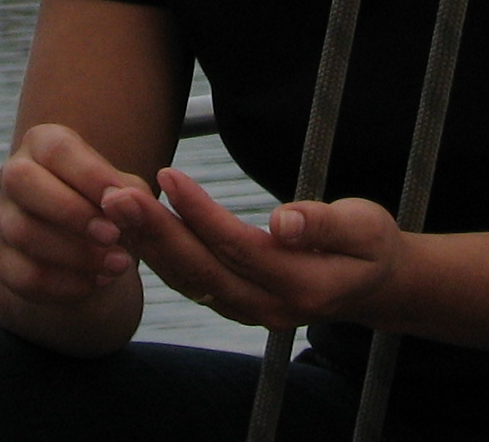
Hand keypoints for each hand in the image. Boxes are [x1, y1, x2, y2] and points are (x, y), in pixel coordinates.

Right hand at [0, 123, 146, 309]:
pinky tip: (97, 282)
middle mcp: (15, 175)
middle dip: (70, 211)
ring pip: (22, 232)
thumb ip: (132, 195)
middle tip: (112, 235)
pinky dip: (65, 284)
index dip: (90, 175)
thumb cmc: (106, 206)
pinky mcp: (1, 259)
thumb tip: (123, 203)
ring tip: (117, 264)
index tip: (121, 201)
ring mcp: (2, 218)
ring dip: (75, 254)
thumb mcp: (127, 193)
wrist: (83, 245)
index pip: (57, 149)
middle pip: (22, 181)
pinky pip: (23, 274)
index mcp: (43, 144)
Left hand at [98, 167, 402, 329]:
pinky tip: (135, 227)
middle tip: (116, 195)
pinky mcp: (236, 305)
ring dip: (149, 245)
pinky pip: (192, 283)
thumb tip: (285, 222)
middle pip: (203, 271)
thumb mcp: (365, 227)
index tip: (168, 175)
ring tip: (115, 205)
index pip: (239, 248)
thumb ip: (325, 224)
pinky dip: (160, 256)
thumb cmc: (370, 247)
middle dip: (156, 233)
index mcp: (304, 287)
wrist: (374, 285)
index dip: (200, 214)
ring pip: (190, 282)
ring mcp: (251, 312)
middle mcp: (270, 309)